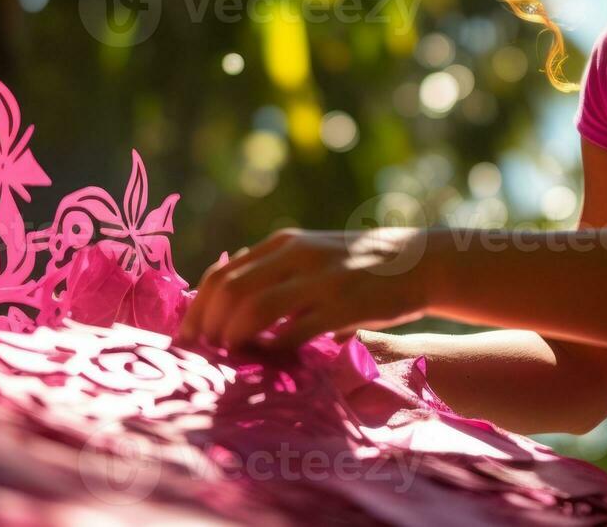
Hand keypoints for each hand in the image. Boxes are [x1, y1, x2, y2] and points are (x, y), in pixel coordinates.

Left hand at [176, 227, 432, 351]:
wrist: (420, 261)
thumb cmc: (359, 266)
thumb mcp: (312, 255)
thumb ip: (274, 272)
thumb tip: (225, 300)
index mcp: (284, 243)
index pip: (221, 275)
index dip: (195, 310)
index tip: (185, 341)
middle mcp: (297, 255)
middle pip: (229, 291)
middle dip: (206, 329)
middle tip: (201, 358)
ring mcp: (321, 279)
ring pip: (254, 309)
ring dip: (234, 339)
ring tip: (230, 361)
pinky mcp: (345, 305)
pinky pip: (296, 332)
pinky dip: (276, 351)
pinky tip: (273, 363)